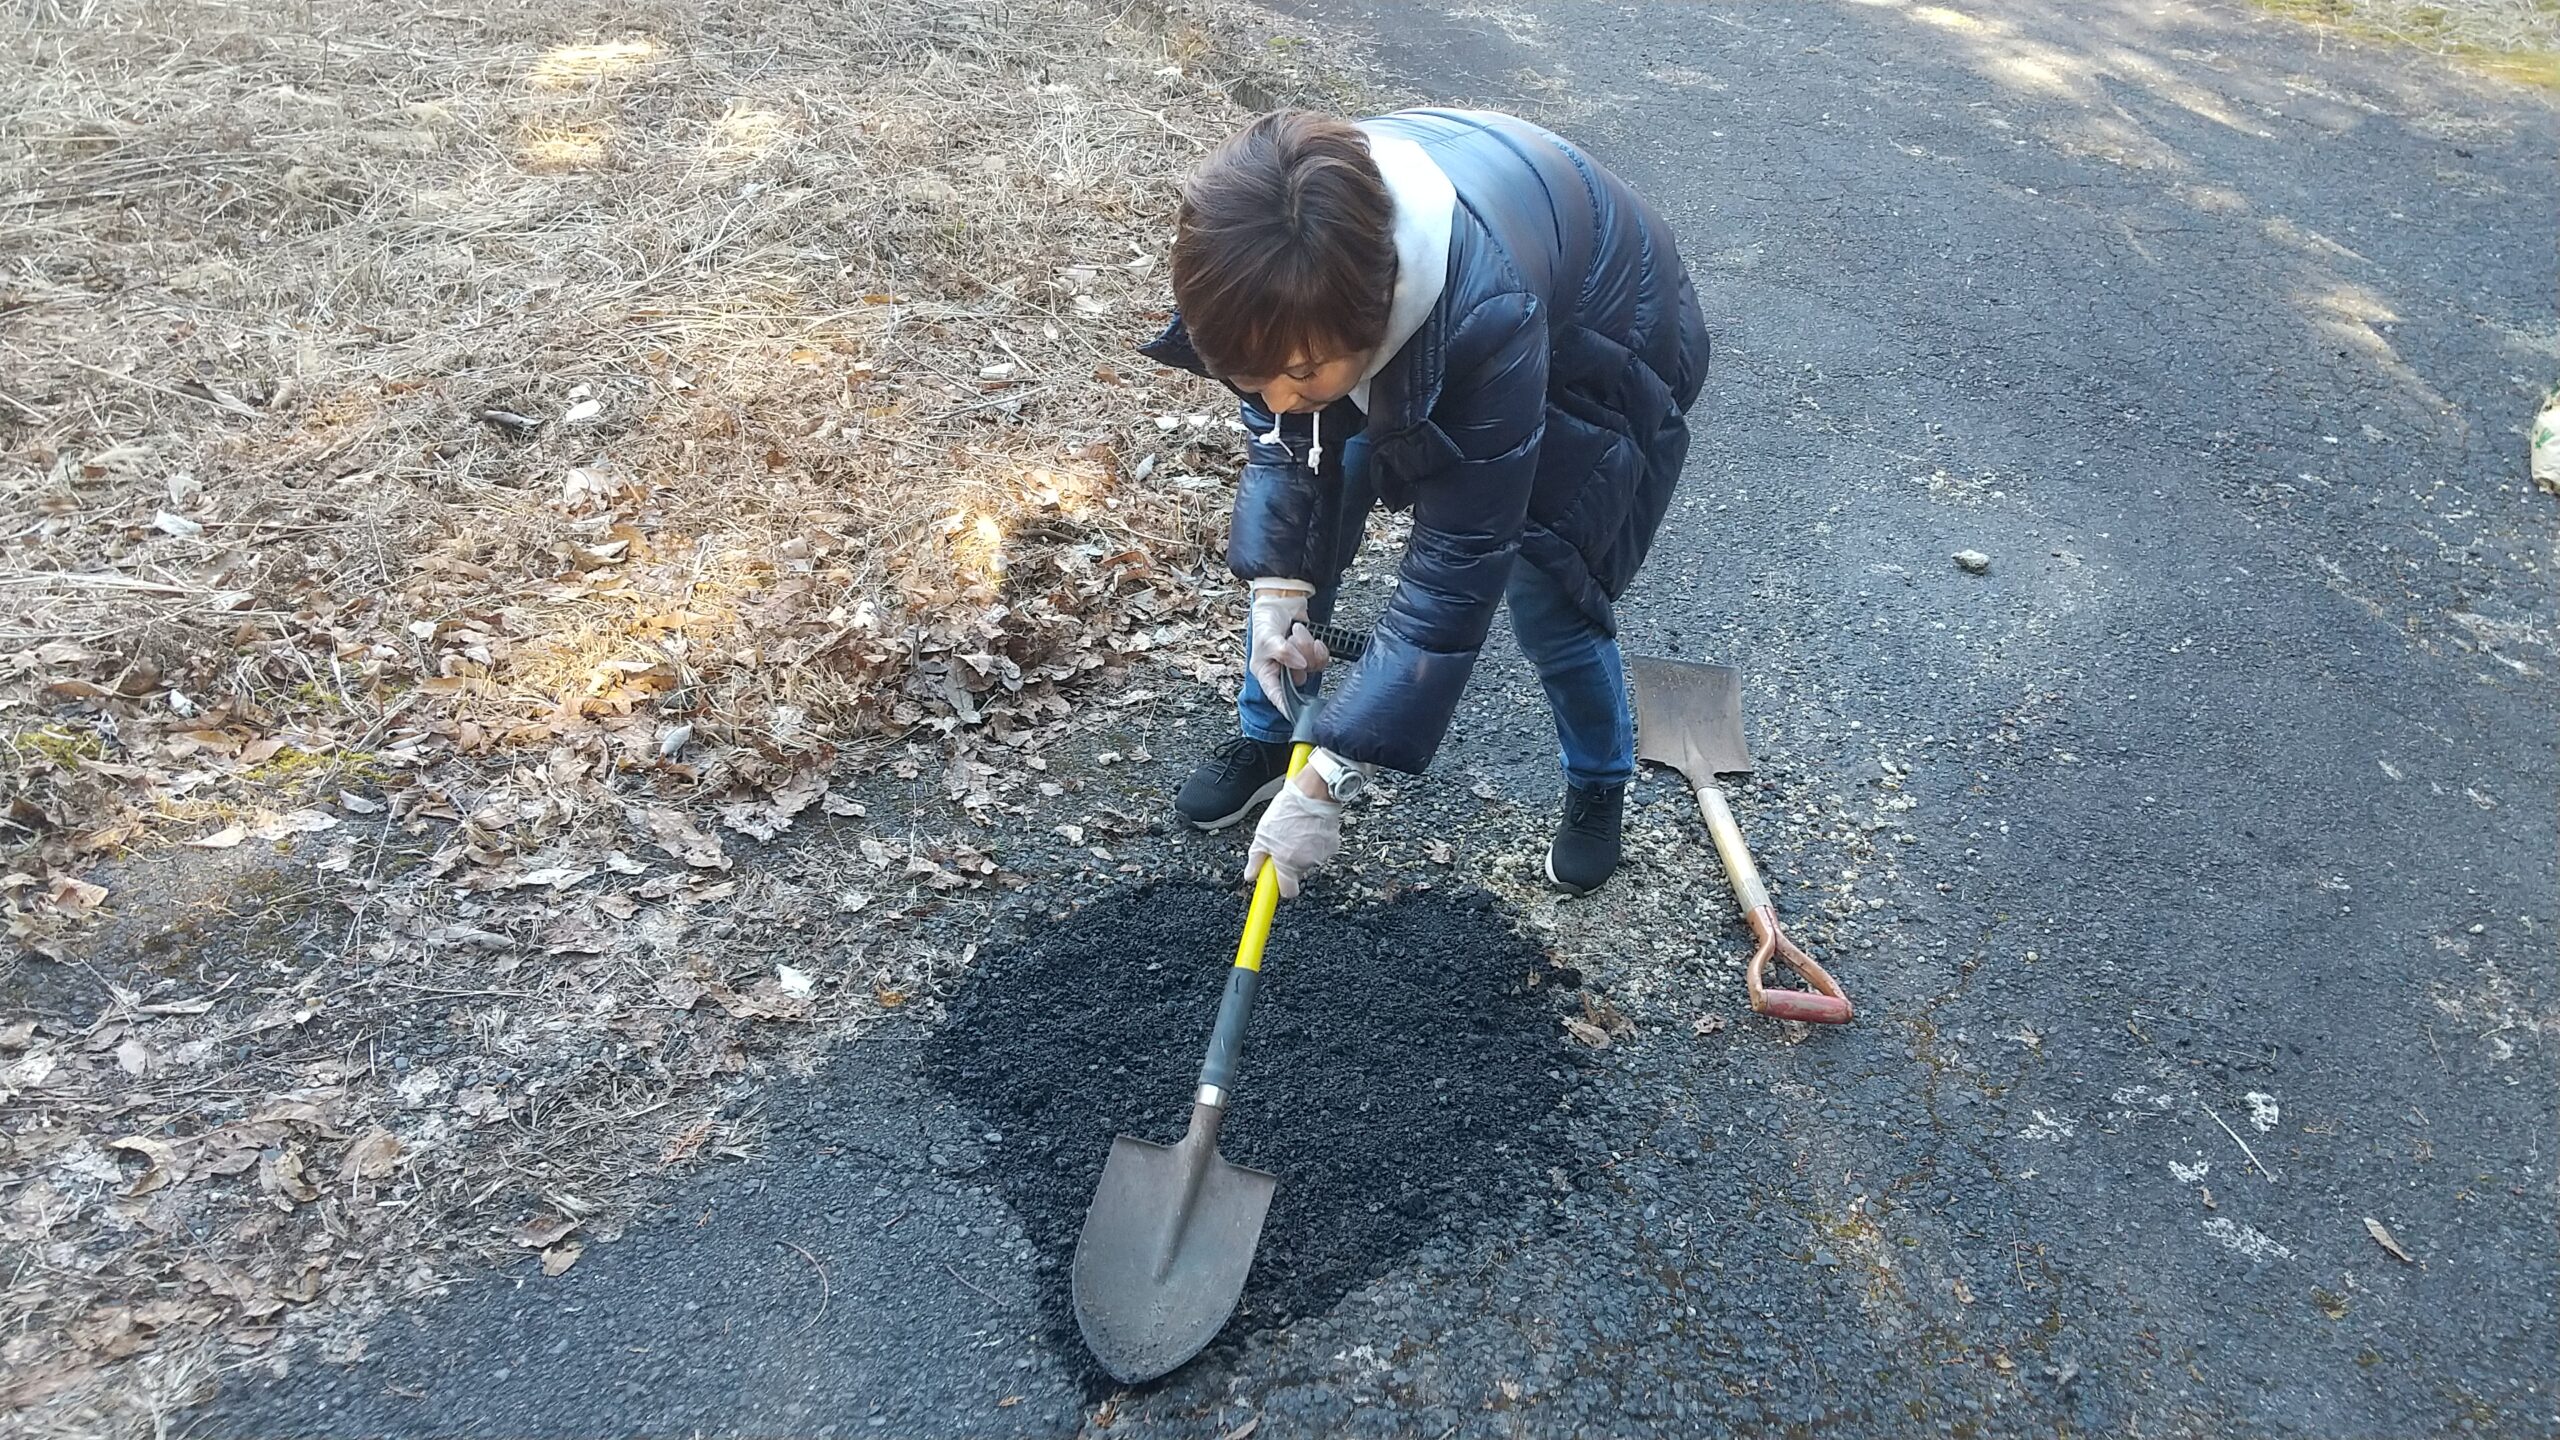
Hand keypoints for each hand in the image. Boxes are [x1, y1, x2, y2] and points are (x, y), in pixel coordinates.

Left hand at [1243, 774, 1344, 898]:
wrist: (1313, 792)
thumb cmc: (1288, 810)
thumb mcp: (1263, 833)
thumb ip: (1256, 858)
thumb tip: (1250, 875)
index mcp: (1288, 862)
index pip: (1288, 891)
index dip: (1281, 886)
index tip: (1276, 880)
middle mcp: (1307, 862)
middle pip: (1298, 873)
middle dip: (1290, 861)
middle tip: (1284, 842)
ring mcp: (1322, 854)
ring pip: (1310, 860)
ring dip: (1303, 850)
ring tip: (1296, 830)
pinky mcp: (1333, 845)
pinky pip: (1321, 849)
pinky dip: (1315, 842)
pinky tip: (1309, 827)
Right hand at [1248, 581, 1328, 719]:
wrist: (1280, 603)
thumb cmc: (1265, 623)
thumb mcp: (1267, 638)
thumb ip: (1282, 652)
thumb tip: (1300, 664)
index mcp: (1267, 675)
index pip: (1278, 697)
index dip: (1287, 708)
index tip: (1296, 717)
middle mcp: (1284, 674)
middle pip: (1301, 678)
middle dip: (1299, 655)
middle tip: (1289, 641)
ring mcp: (1299, 665)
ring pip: (1313, 666)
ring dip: (1306, 645)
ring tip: (1294, 634)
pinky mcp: (1311, 656)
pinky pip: (1322, 658)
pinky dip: (1318, 645)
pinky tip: (1308, 636)